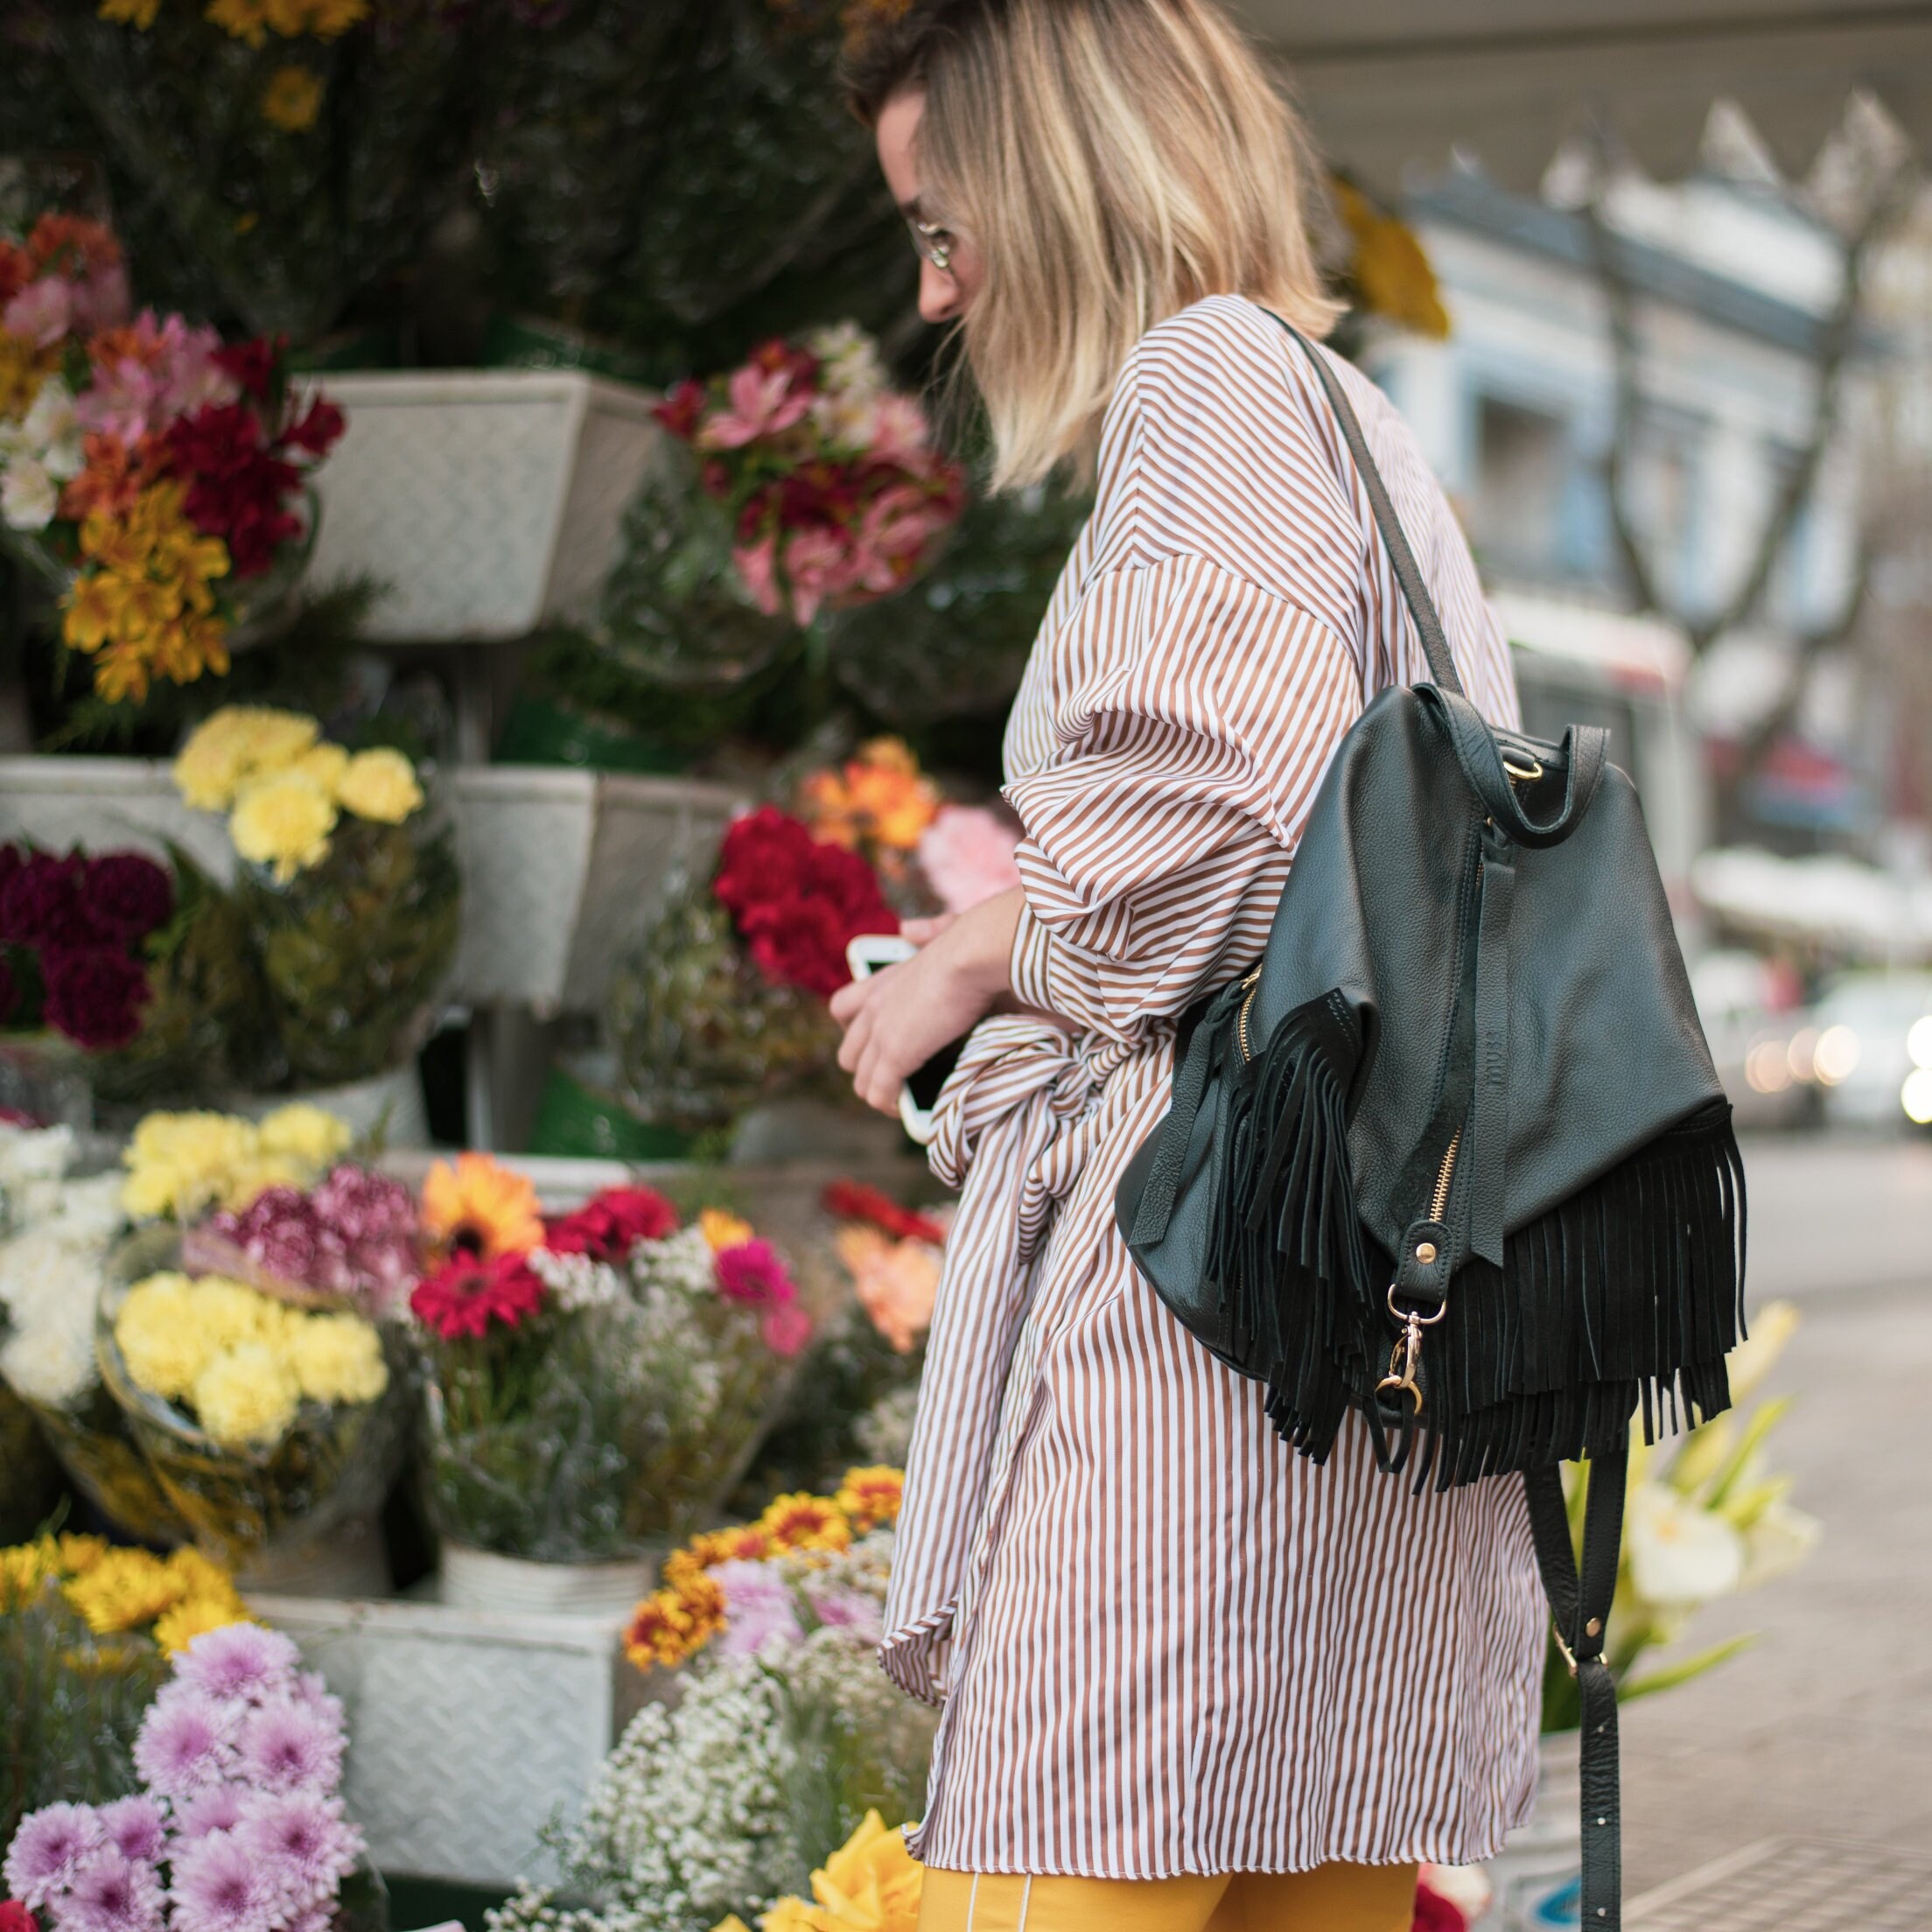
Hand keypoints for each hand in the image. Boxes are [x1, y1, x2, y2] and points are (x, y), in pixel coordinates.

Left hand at [831, 938, 984, 1114]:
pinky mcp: (895, 1055)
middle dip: (867, 1071)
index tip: (878, 1046)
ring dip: (879, 1094)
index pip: (843, 1009)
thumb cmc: (970, 944)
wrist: (972, 955)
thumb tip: (907, 929)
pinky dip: (891, 1106)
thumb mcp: (943, 931)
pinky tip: (906, 1111)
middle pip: (848, 1053)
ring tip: (901, 1103)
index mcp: (882, 980)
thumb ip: (926, 931)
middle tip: (894, 1081)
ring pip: (860, 1080)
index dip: (856, 1032)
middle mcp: (872, 1007)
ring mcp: (880, 1033)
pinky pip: (880, 1093)